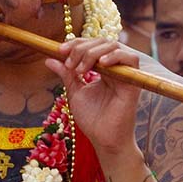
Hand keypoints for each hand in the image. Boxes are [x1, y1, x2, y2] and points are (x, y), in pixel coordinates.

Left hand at [45, 39, 140, 154]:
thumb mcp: (74, 91)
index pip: (91, 45)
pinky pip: (131, 59)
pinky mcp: (133, 82)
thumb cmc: (92, 119)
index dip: (76, 43)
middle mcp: (115, 68)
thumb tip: (49, 58)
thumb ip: (66, 73)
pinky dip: (115, 56)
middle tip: (68, 63)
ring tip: (79, 70)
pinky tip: (101, 65)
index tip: (58, 50)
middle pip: (101, 42)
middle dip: (81, 48)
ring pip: (114, 46)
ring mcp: (125, 73)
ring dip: (93, 53)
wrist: (103, 139)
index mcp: (103, 68)